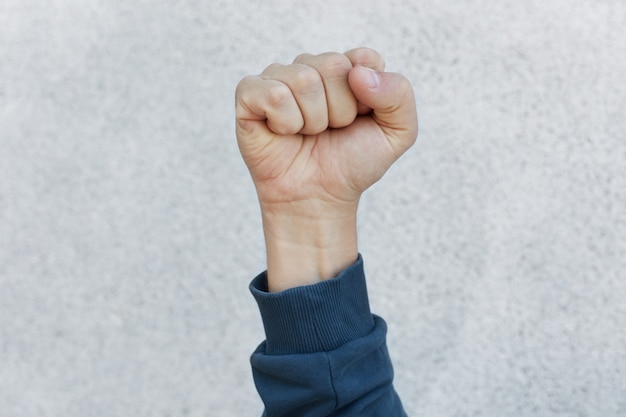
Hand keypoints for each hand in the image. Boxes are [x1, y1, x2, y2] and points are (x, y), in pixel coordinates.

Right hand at [236, 48, 417, 290]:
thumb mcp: (397, 134)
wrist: (317, 200)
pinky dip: (285, 122)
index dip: (366, 98)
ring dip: (312, 120)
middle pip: (333, 66)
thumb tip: (358, 72)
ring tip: (307, 135)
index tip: (358, 120)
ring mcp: (278, 78)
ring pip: (303, 80)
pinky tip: (282, 132)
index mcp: (346, 69)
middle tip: (329, 132)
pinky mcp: (249, 95)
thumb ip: (399, 94)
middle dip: (339, 111)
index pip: (363, 59)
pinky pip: (273, 94)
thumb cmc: (351, 165)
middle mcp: (311, 67)